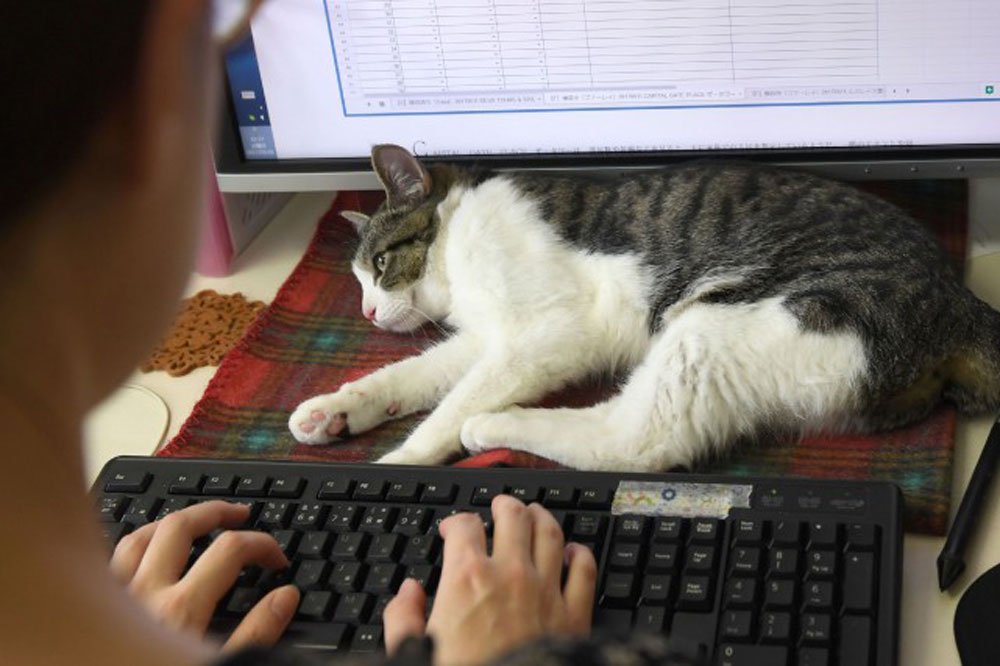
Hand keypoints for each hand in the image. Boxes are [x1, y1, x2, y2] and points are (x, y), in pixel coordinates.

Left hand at [109, 501, 299, 650]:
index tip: (277, 562)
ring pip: (140, 535)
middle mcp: (143, 592)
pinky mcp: (91, 606)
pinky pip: (110, 560)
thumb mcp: (215, 665)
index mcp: (180, 608)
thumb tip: (285, 598)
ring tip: (195, 521)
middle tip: (239, 514)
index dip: (262, 546)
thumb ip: (255, 635)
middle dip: (216, 512)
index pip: (231, 550)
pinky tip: (146, 553)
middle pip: (183, 525)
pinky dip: (134, 546)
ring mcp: (112, 596)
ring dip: (173, 521)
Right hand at [384, 495, 597, 665]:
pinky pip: (584, 570)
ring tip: (535, 513)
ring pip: (551, 533)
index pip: (465, 526)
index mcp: (466, 579)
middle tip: (501, 505)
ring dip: (542, 517)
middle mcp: (510, 574)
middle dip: (505, 505)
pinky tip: (574, 552)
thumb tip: (408, 592)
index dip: (456, 521)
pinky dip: (580, 554)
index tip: (453, 530)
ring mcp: (546, 591)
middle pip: (514, 517)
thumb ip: (403, 617)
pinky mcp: (574, 615)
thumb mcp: (415, 651)